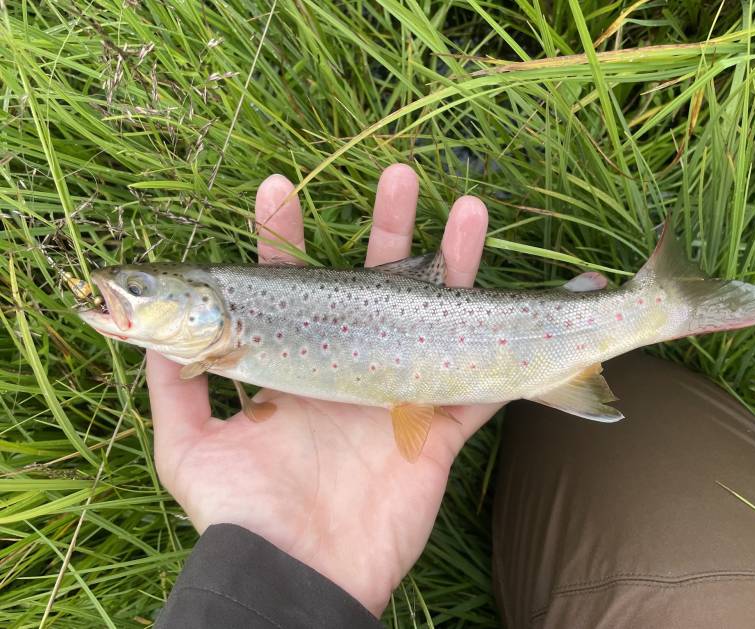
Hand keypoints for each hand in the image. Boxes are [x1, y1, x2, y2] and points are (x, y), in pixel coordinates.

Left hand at [146, 164, 500, 615]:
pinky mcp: (435, 429)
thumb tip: (150, 334)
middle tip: (400, 177)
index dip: (282, 235)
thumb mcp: (188, 450)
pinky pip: (481, 388)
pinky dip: (505, 358)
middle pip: (373, 281)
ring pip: (436, 314)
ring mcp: (396, 392)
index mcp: (294, 364)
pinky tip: (529, 310)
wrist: (300, 577)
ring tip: (471, 211)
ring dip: (456, 263)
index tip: (276, 188)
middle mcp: (347, 365)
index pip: (287, 283)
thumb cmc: (243, 513)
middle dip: (388, 227)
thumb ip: (175, 388)